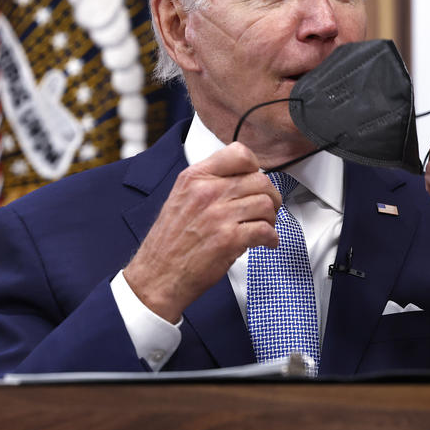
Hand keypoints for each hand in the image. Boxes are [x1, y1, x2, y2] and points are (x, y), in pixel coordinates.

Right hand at [123, 142, 280, 321]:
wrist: (157, 275)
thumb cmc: (169, 243)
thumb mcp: (180, 198)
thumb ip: (207, 183)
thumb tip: (240, 178)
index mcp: (194, 178)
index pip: (239, 153)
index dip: (255, 167)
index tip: (256, 178)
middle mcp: (206, 192)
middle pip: (259, 180)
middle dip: (270, 196)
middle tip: (268, 208)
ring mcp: (218, 215)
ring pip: (266, 204)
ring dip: (271, 218)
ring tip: (264, 226)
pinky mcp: (229, 239)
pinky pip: (265, 230)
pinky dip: (271, 238)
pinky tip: (265, 242)